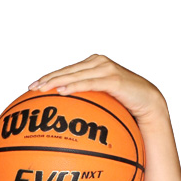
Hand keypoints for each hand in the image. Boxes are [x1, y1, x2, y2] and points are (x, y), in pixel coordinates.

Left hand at [29, 54, 166, 125]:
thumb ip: (87, 101)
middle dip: (48, 78)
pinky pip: (90, 83)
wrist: (148, 103)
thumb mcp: (103, 101)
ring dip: (58, 81)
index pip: (66, 70)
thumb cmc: (125, 105)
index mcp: (93, 65)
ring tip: (42, 89)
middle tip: (32, 88)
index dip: (49, 76)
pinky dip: (76, 86)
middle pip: (68, 70)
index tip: (32, 86)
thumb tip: (67, 117)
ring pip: (76, 74)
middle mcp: (98, 63)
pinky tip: (62, 92)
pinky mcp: (114, 79)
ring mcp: (106, 69)